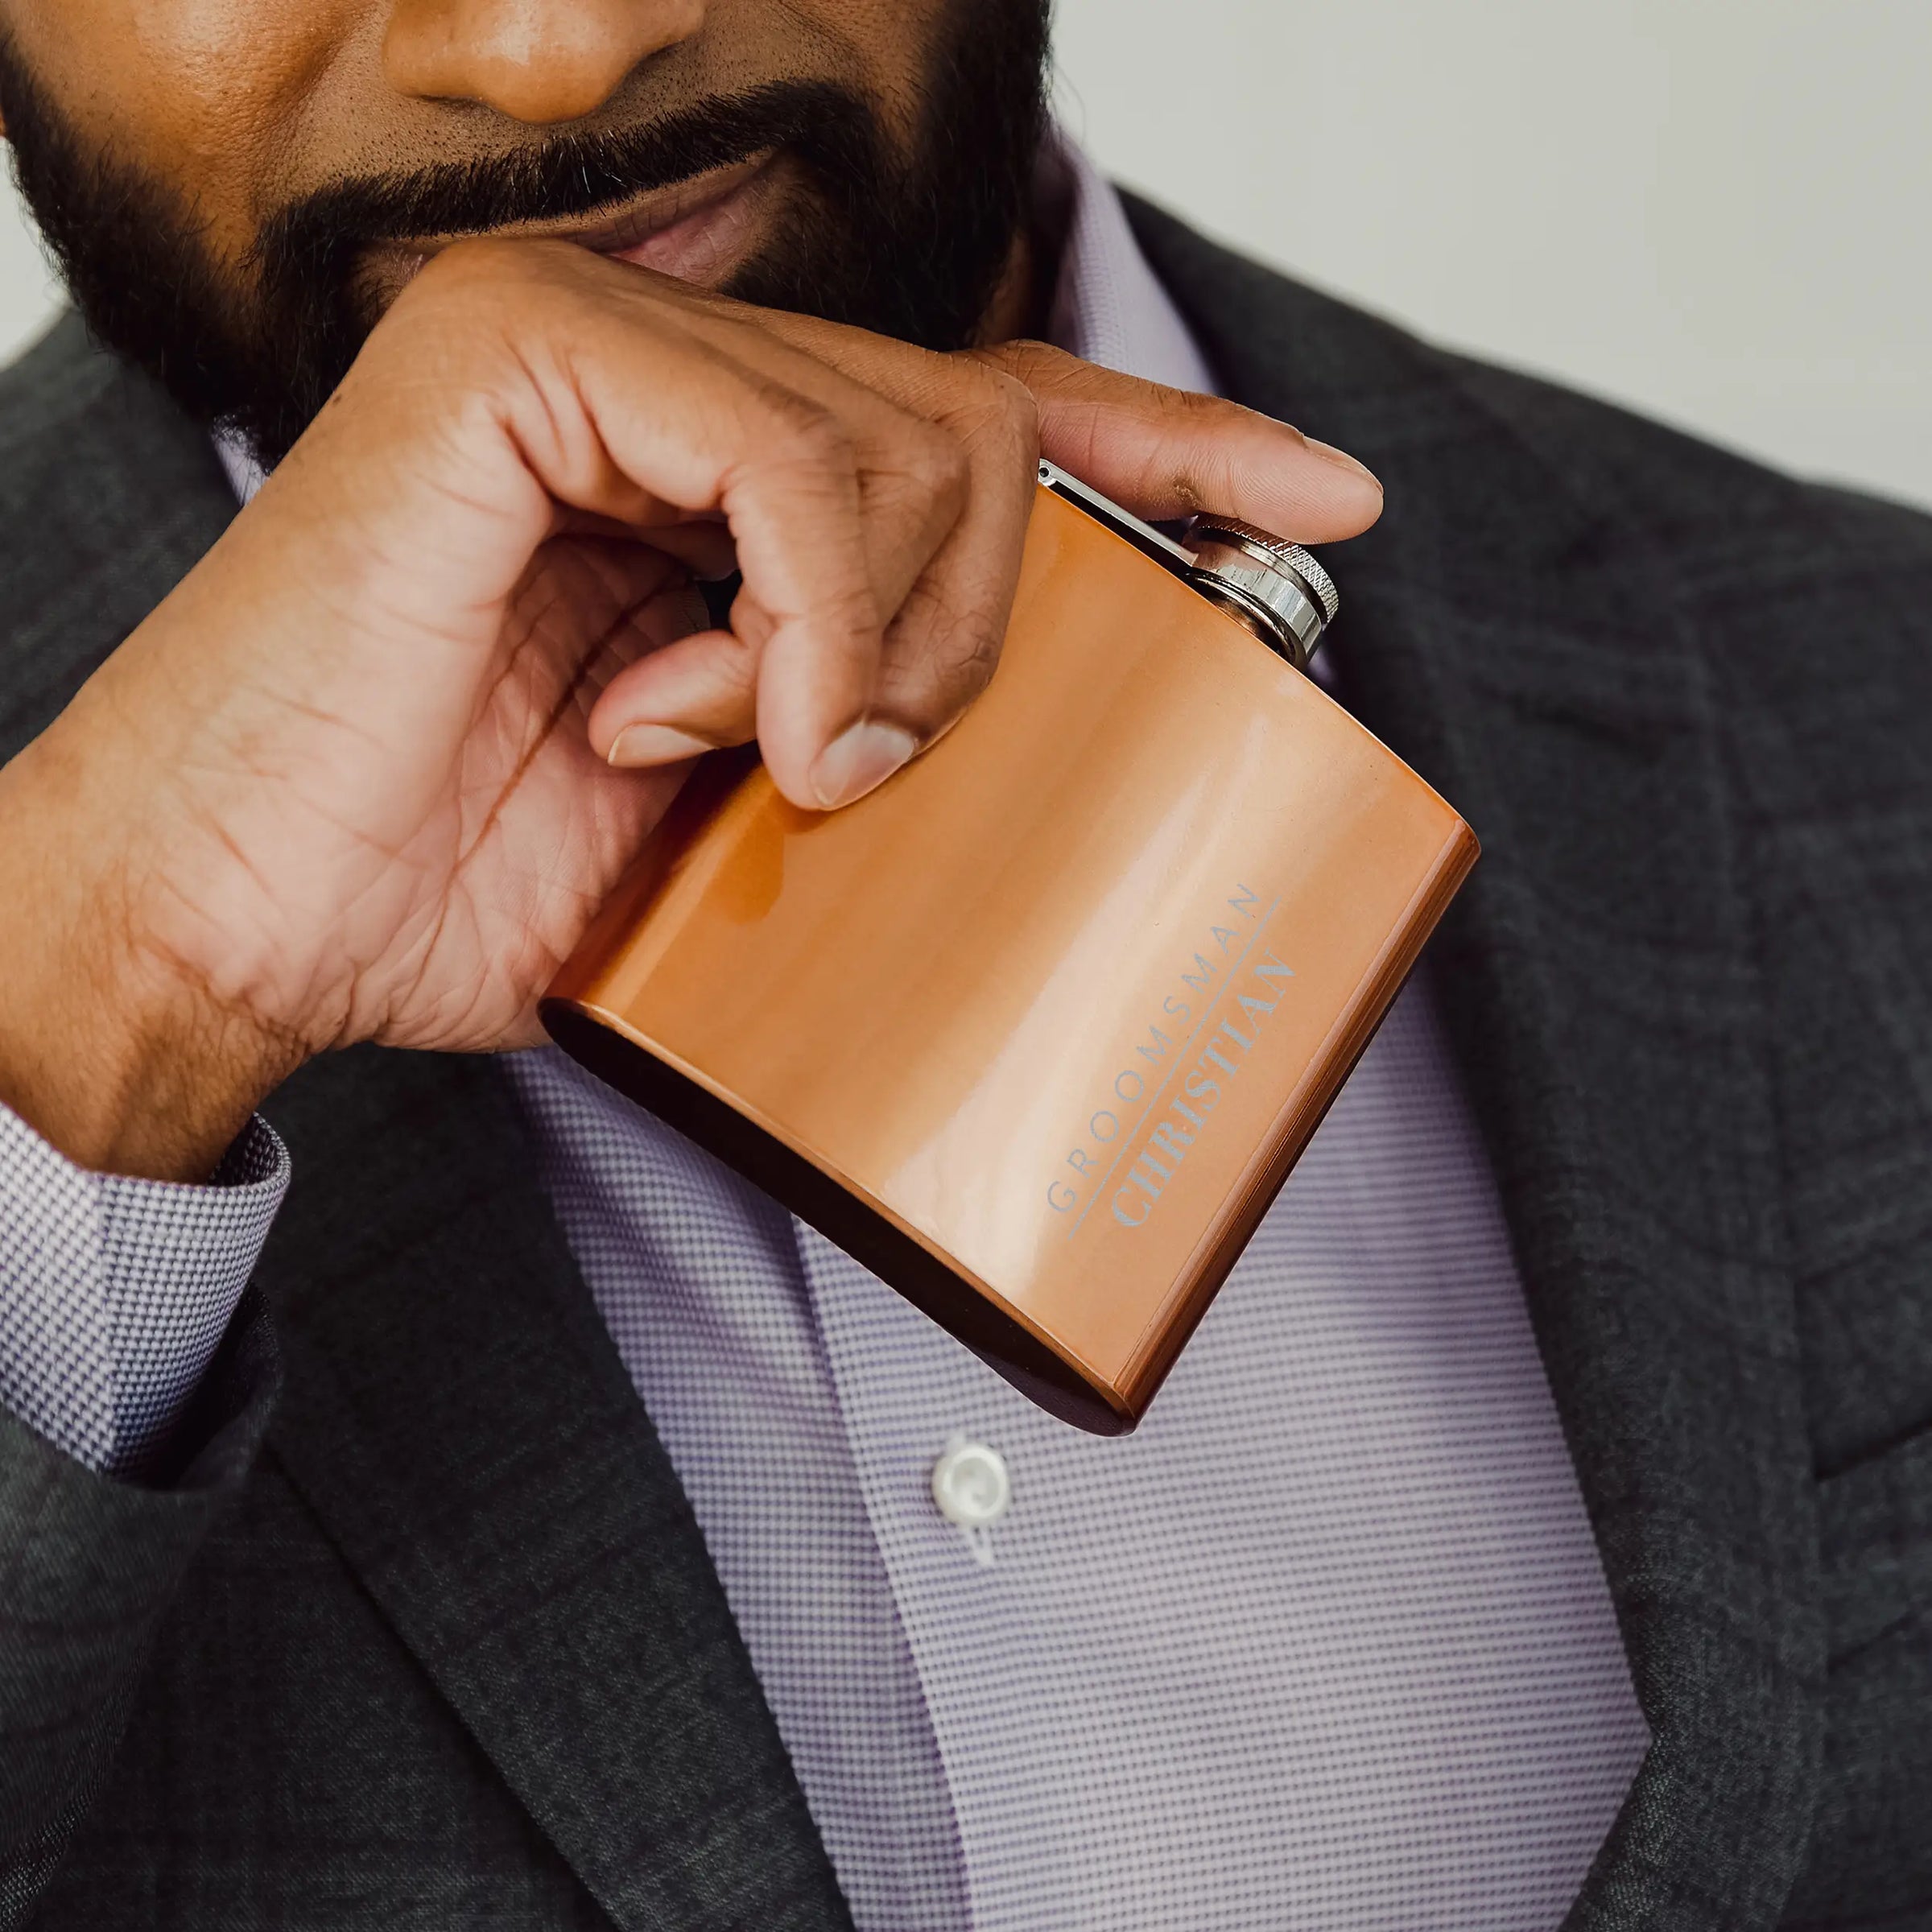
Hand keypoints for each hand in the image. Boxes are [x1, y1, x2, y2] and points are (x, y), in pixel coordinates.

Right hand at [0, 239, 1381, 1180]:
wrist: (247, 921)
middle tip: (864, 768)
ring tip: (768, 762)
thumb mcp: (740, 804)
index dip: (1170, 454)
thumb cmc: (463, 875)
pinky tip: (742, 723)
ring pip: (911, 433)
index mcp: (719, 471)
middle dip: (992, 620)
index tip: (1321, 512)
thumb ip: (863, 715)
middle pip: (978, 427)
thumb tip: (1018, 716)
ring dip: (888, 642)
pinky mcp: (521, 356)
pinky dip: (812, 607)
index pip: (989, 413)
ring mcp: (591, 340)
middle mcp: (665, 370)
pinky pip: (792, 453)